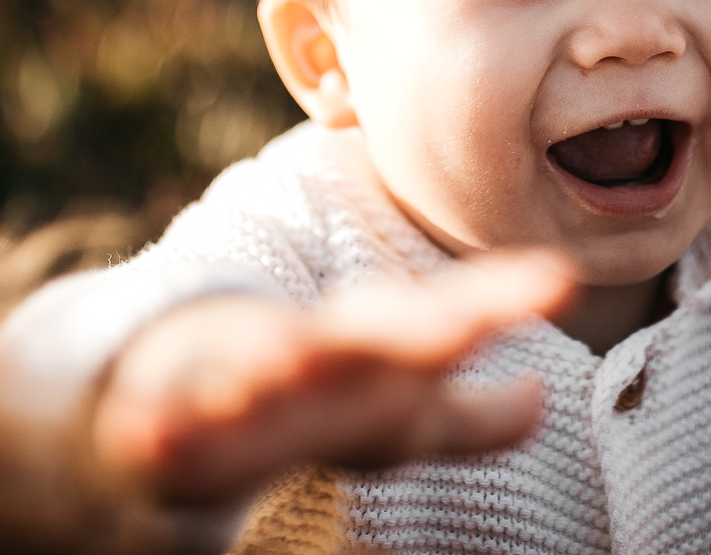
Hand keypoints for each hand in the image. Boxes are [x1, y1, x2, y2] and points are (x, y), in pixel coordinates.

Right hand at [91, 250, 575, 501]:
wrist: (153, 390)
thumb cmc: (294, 404)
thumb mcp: (385, 418)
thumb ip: (466, 418)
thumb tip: (542, 402)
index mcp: (366, 352)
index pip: (443, 322)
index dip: (500, 302)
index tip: (562, 279)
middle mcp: (303, 355)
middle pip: (361, 340)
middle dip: (407, 332)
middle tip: (462, 324)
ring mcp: (224, 382)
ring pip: (254, 373)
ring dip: (268, 362)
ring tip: (282, 354)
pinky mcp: (154, 419)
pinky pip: (154, 429)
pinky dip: (156, 426)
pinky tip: (149, 431)